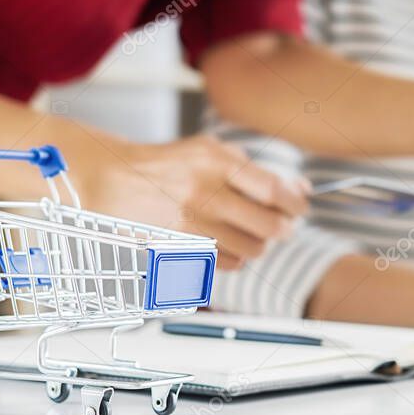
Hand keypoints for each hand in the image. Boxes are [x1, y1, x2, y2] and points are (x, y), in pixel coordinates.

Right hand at [85, 135, 309, 269]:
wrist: (113, 181)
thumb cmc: (165, 165)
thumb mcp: (208, 151)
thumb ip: (252, 168)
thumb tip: (299, 187)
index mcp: (215, 162)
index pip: (272, 190)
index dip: (294, 203)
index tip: (300, 208)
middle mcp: (204, 193)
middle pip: (268, 225)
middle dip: (283, 229)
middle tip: (283, 228)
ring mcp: (192, 224)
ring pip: (251, 249)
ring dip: (259, 245)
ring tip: (252, 235)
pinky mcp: (181, 248)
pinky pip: (228, 263)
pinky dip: (237, 258)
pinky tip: (230, 245)